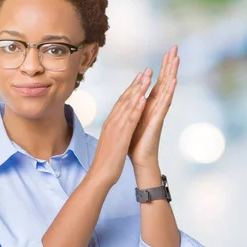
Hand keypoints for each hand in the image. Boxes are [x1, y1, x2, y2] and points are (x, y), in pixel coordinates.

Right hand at [88, 70, 151, 185]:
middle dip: (136, 84)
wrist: (99, 175)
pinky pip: (130, 120)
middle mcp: (112, 122)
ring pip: (128, 105)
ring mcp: (115, 128)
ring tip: (147, 78)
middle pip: (124, 99)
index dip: (131, 89)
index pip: (121, 102)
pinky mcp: (121, 136)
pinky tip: (143, 98)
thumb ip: (114, 131)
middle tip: (145, 71)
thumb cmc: (106, 161)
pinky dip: (136, 108)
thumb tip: (117, 126)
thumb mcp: (110, 141)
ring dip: (138, 90)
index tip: (139, 78)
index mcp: (110, 123)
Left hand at [128, 45, 179, 170]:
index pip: (158, 82)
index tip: (168, 52)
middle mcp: (157, 106)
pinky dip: (169, 92)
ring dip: (171, 73)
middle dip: (169, 64)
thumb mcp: (135, 119)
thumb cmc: (137, 142)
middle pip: (165, 81)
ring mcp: (159, 113)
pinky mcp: (158, 120)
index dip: (163, 67)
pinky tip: (173, 81)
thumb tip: (138, 96)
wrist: (141, 160)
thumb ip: (138, 107)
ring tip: (177, 59)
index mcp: (150, 105)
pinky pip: (164, 104)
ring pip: (167, 89)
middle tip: (175, 48)